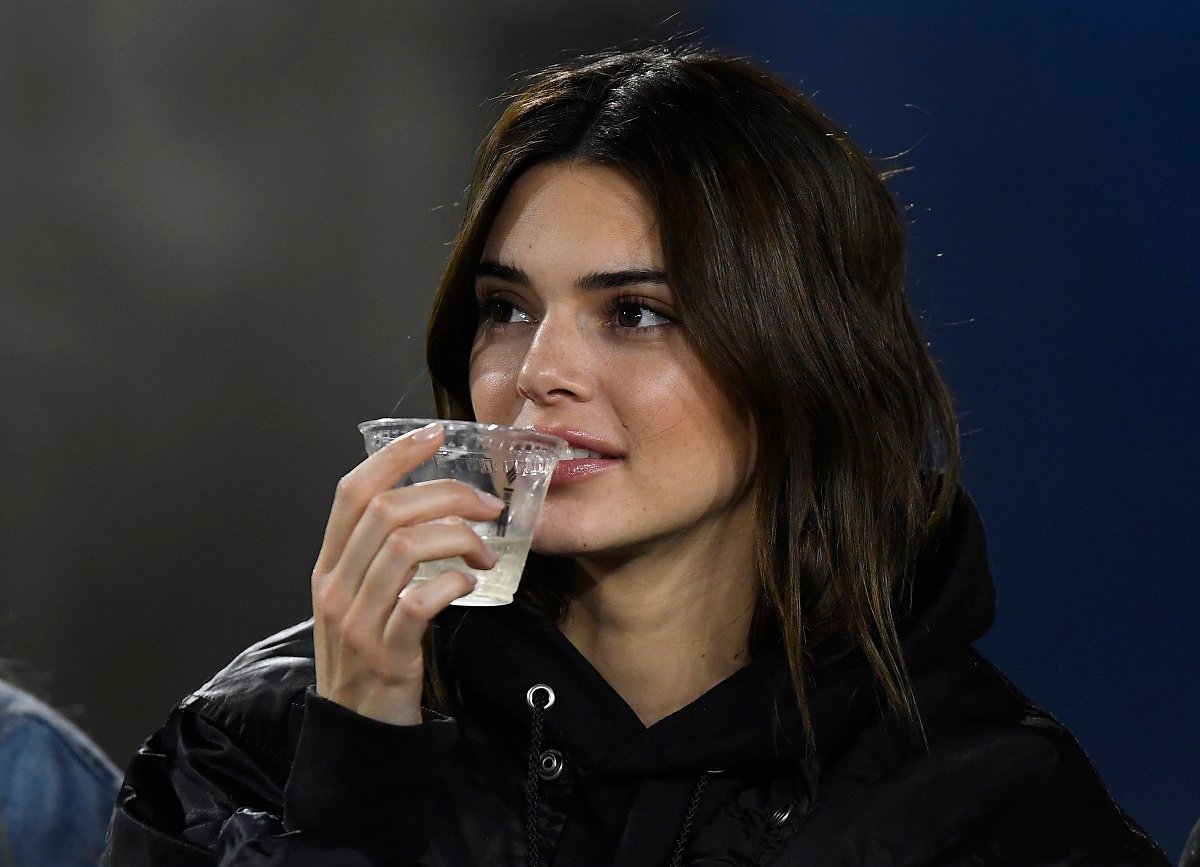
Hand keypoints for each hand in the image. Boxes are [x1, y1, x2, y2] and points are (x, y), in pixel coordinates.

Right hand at [310, 422, 502, 724]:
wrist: (359, 730)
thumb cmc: (371, 655)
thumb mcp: (361, 599)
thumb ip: (380, 556)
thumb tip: (433, 508)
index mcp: (330, 565)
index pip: (353, 491)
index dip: (394, 456)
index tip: (435, 434)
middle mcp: (336, 585)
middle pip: (386, 510)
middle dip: (447, 495)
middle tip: (488, 506)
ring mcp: (357, 620)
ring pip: (404, 546)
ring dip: (459, 539)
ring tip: (487, 554)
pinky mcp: (386, 652)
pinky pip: (419, 601)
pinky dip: (452, 583)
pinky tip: (471, 586)